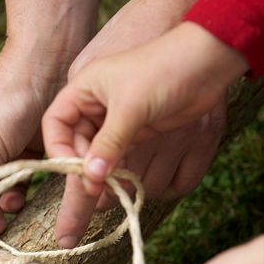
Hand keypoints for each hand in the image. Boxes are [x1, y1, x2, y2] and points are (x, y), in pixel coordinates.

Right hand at [51, 0, 226, 247]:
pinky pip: (120, 156)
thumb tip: (91, 178)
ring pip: (99, 154)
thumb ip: (109, 143)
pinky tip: (121, 187)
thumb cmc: (164, 71)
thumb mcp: (131, 107)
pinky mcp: (139, 130)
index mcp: (84, 89)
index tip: (75, 170)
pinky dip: (119, 171)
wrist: (207, 62)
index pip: (56, 123)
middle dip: (82, 171)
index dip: (59, 149)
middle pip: (76, 145)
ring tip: (103, 201)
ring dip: (101, 176)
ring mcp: (118, 119)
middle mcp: (96, 105)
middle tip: (90, 198)